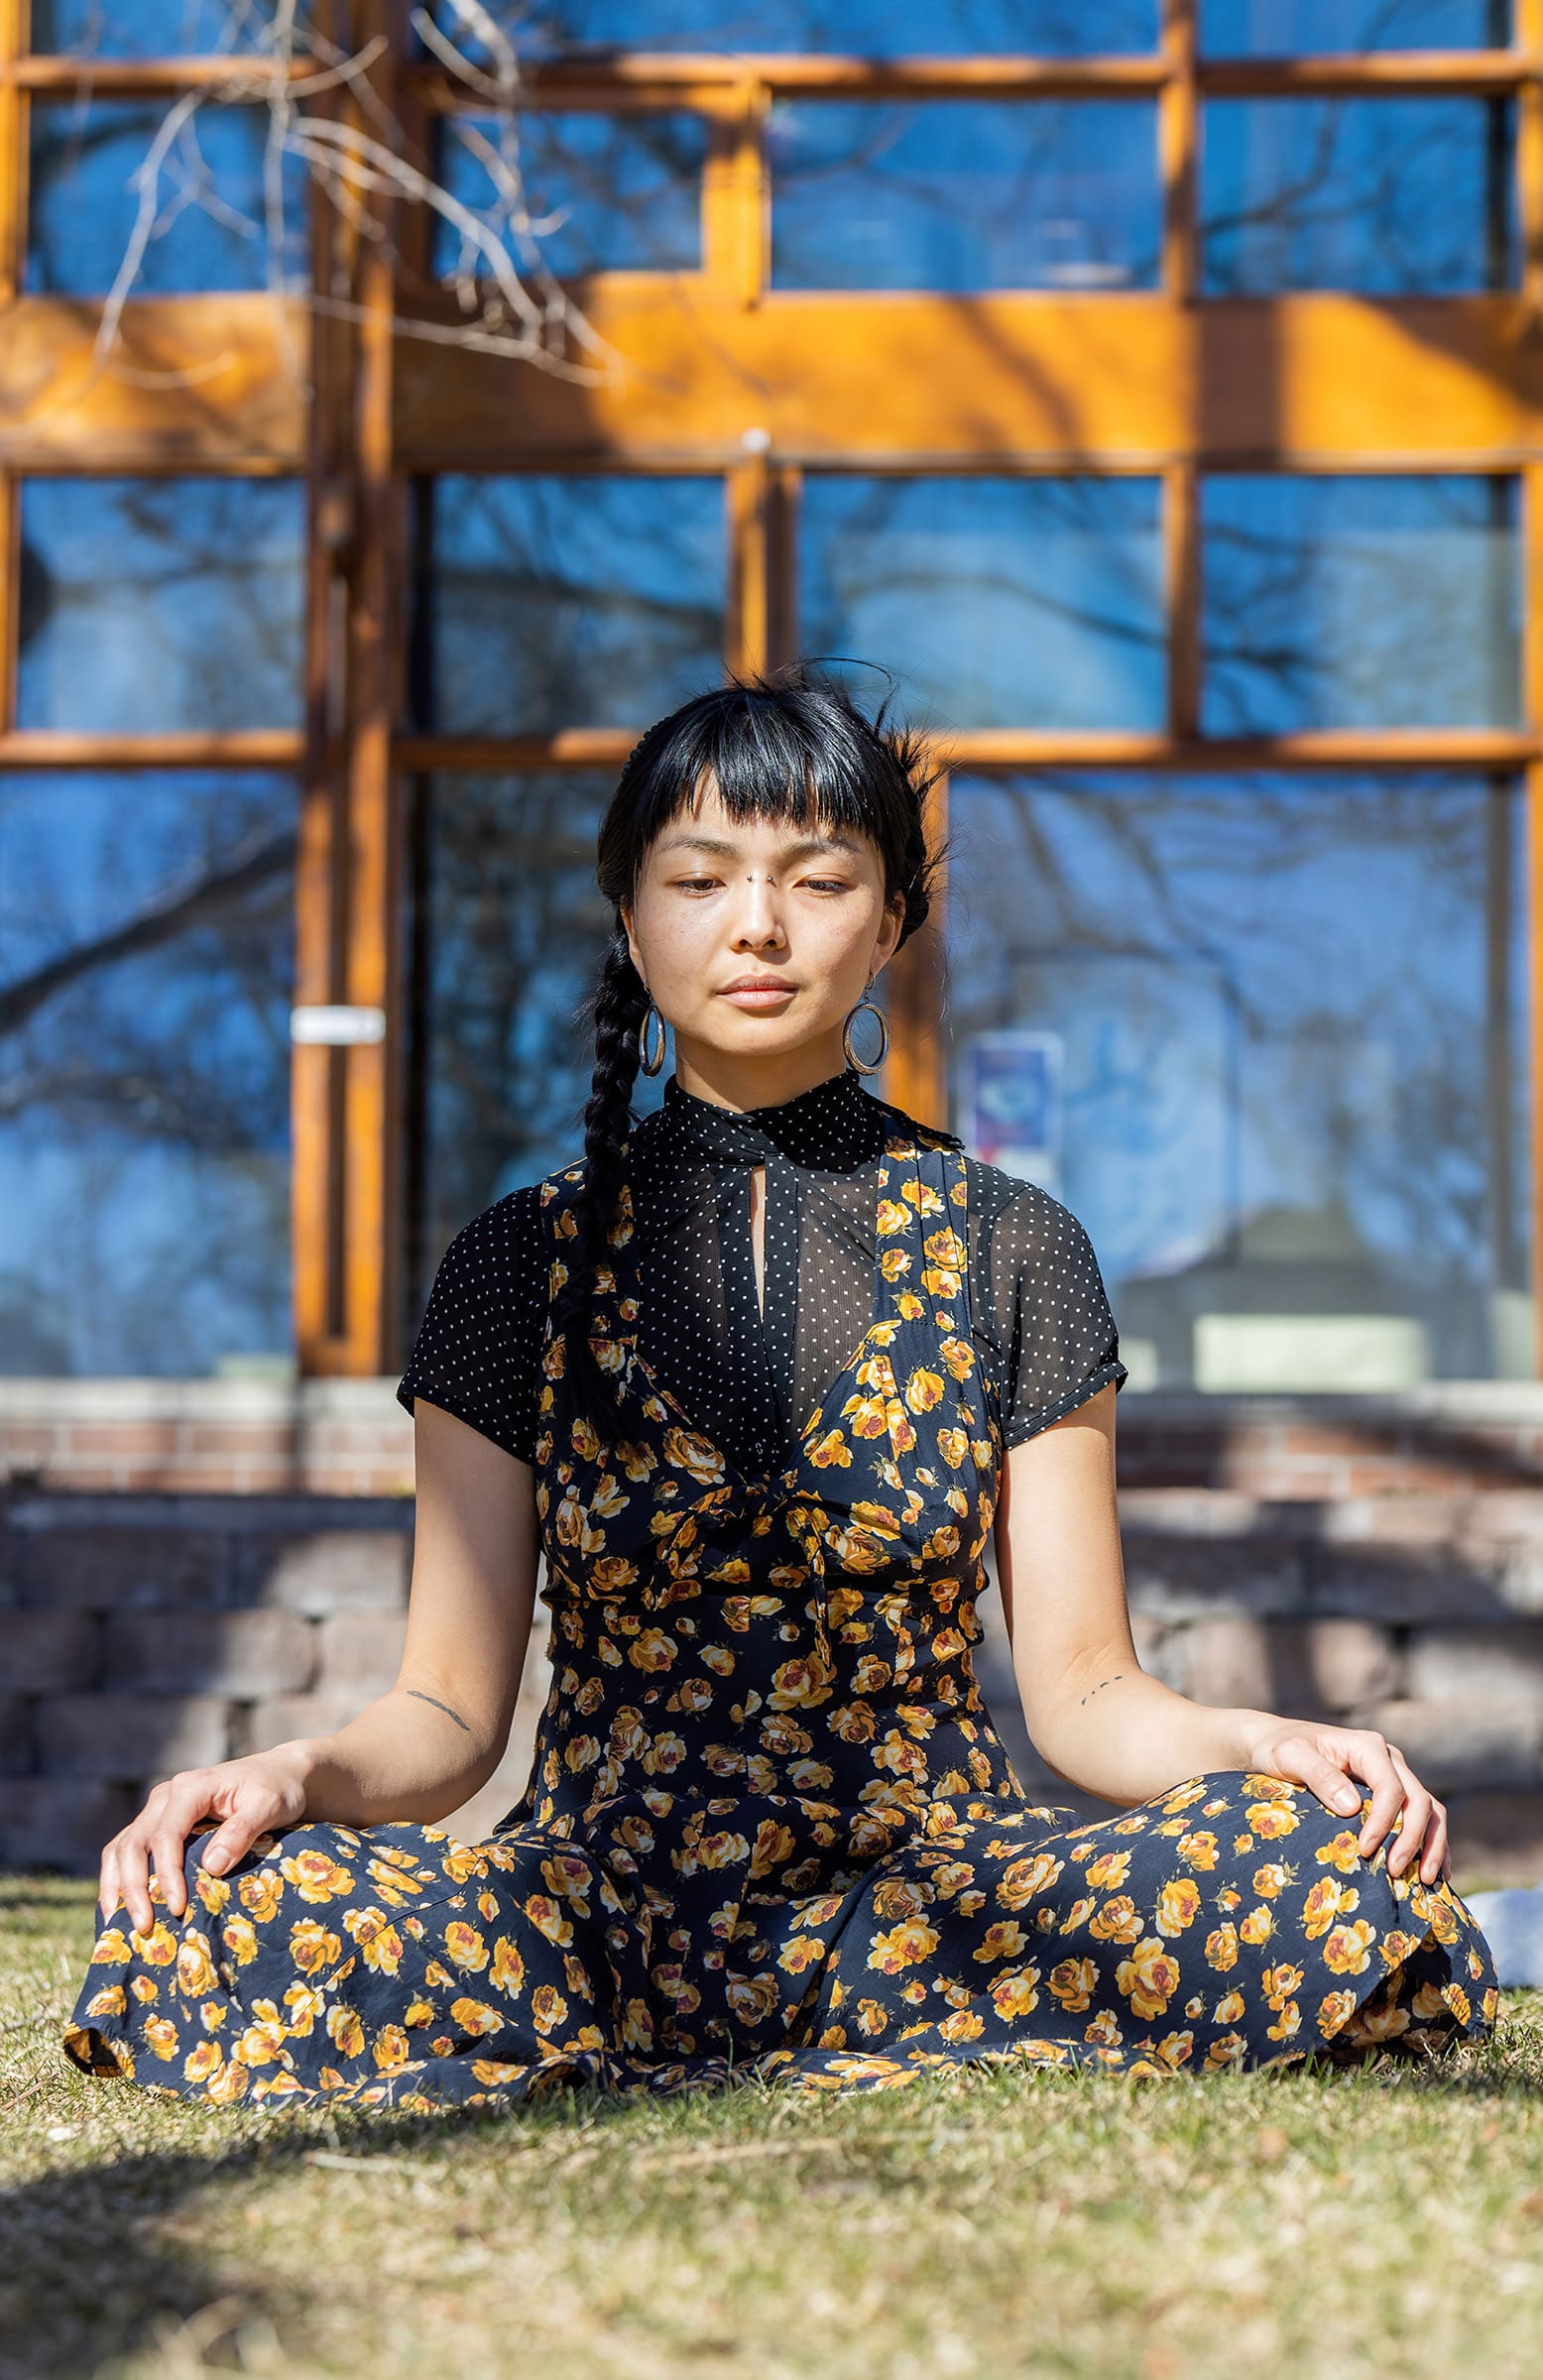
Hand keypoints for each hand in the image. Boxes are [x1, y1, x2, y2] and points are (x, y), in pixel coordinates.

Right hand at [98, 1747, 312, 1937]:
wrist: (278, 1775)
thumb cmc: (276, 1790)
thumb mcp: (268, 1805)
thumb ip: (241, 1831)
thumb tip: (211, 1867)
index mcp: (191, 1788)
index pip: (166, 1834)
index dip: (166, 1874)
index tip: (176, 1907)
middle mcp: (165, 1796)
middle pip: (133, 1843)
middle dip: (133, 1887)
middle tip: (143, 1926)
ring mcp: (157, 1810)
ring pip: (121, 1847)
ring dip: (116, 1886)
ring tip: (120, 1923)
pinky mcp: (157, 1824)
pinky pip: (126, 1850)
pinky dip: (119, 1878)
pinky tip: (120, 1908)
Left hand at [1242, 1719, 1450, 1886]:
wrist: (1274, 1743)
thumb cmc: (1279, 1748)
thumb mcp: (1290, 1756)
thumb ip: (1319, 1776)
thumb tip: (1353, 1808)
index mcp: (1367, 1747)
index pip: (1391, 1788)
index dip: (1384, 1822)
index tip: (1365, 1850)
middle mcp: (1389, 1759)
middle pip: (1419, 1801)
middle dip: (1414, 1839)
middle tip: (1395, 1872)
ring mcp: (1395, 1776)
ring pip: (1430, 1810)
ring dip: (1433, 1845)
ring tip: (1427, 1879)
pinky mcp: (1394, 1794)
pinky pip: (1424, 1818)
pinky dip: (1432, 1844)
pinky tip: (1433, 1871)